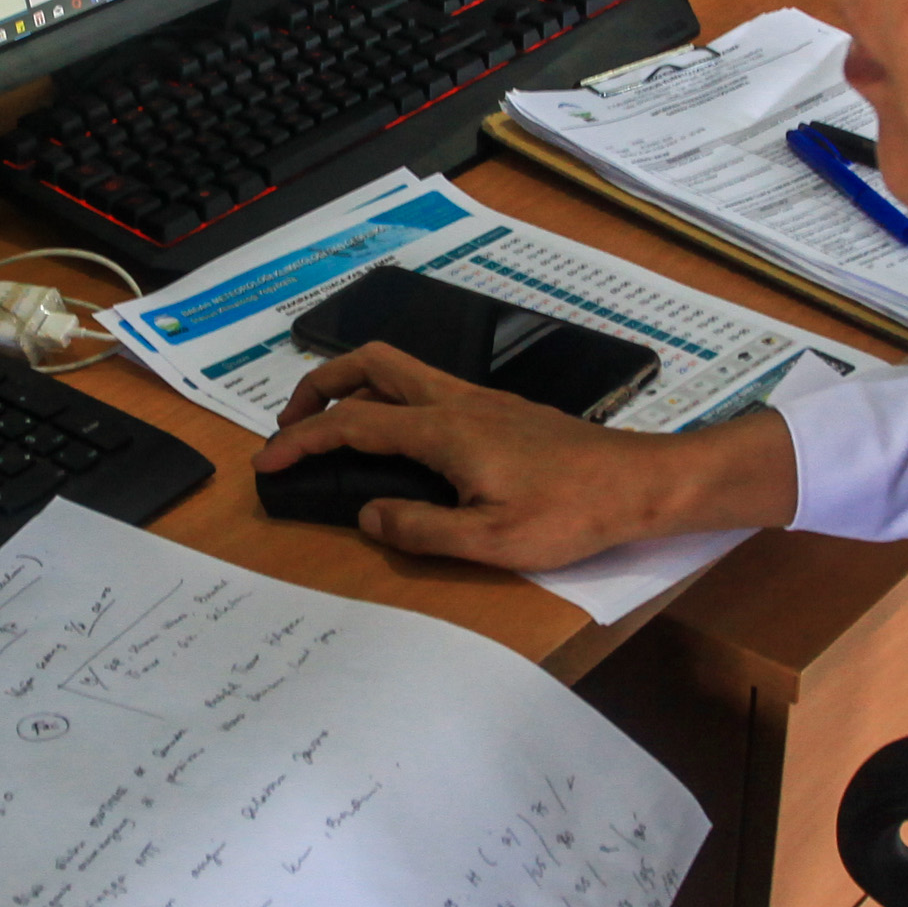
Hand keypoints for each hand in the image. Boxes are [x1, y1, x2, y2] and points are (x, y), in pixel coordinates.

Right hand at [255, 345, 796, 569]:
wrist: (641, 483)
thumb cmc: (571, 514)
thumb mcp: (491, 541)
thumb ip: (421, 529)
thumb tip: (368, 515)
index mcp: (444, 431)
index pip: (352, 423)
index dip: (301, 441)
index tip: (266, 462)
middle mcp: (456, 401)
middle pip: (370, 365)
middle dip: (319, 385)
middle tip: (292, 426)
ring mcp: (480, 400)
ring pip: (400, 369)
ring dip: (354, 387)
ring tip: (331, 427)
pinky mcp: (500, 409)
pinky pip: (426, 388)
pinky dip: (389, 399)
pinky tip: (396, 439)